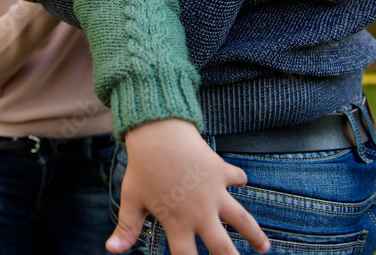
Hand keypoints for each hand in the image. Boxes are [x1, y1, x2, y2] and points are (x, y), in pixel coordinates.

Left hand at [106, 119, 269, 254]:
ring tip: (265, 247)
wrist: (158, 132)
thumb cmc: (141, 167)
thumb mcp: (132, 198)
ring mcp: (214, 193)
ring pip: (242, 219)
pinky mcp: (221, 172)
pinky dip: (239, 178)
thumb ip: (127, 227)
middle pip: (222, 248)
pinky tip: (242, 181)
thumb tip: (111, 250)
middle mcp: (200, 212)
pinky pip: (235, 177)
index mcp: (177, 223)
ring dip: (255, 234)